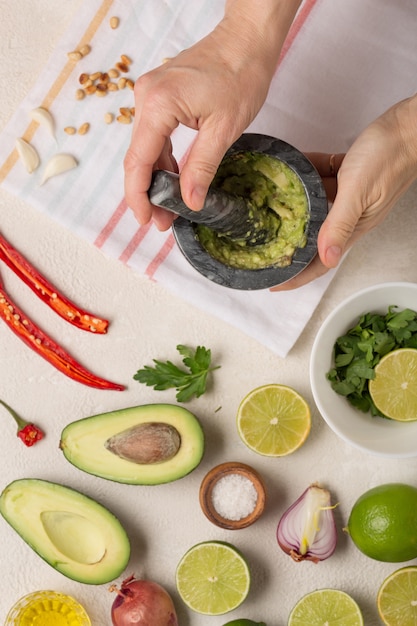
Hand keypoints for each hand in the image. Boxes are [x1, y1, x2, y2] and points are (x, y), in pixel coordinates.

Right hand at [124, 0, 300, 229]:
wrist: (247, 39)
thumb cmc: (241, 73)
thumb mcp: (224, 130)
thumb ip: (201, 168)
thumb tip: (190, 203)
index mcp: (158, 105)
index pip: (139, 161)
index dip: (139, 196)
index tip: (145, 220)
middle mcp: (146, 98)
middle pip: (138, 157)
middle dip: (148, 193)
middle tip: (161, 222)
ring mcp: (150, 96)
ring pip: (146, 149)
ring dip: (156, 179)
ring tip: (168, 209)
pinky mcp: (160, 97)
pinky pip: (155, 136)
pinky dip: (163, 160)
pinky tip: (172, 181)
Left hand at [271, 95, 416, 290]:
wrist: (410, 126)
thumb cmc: (390, 156)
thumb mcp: (358, 192)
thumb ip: (340, 224)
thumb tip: (327, 257)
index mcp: (355, 226)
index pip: (323, 261)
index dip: (299, 276)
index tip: (276, 283)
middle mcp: (351, 215)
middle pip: (316, 237)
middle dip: (291, 245)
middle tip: (266, 249)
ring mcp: (350, 196)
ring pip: (317, 206)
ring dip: (296, 207)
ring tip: (271, 205)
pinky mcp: (350, 176)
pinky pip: (322, 179)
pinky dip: (309, 175)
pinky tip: (295, 167)